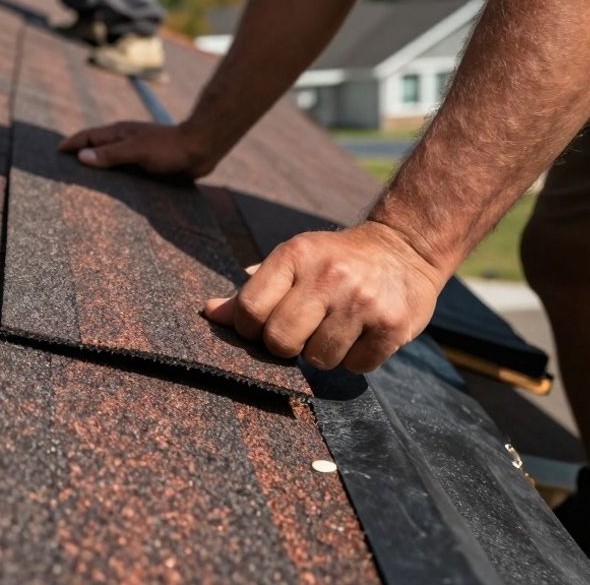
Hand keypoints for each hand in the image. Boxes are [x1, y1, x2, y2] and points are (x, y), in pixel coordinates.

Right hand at [58, 120, 217, 176]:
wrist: (201, 148)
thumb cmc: (169, 148)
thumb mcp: (137, 151)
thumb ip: (110, 154)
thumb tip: (81, 157)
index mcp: (119, 133)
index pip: (88, 136)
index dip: (72, 143)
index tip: (57, 151)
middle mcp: (125, 140)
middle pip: (96, 146)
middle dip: (80, 154)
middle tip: (64, 167)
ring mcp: (136, 151)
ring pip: (109, 158)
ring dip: (96, 166)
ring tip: (83, 180)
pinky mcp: (147, 163)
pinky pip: (124, 168)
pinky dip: (113, 175)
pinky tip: (112, 188)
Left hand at [203, 221, 445, 372]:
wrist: (405, 248)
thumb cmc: (333, 260)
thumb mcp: (292, 261)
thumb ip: (251, 290)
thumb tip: (210, 314)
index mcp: (295, 255)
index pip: (249, 309)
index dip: (248, 328)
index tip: (261, 326)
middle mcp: (329, 277)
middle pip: (280, 341)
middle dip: (283, 346)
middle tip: (298, 333)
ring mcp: (362, 302)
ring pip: (318, 360)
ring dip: (321, 354)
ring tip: (335, 328)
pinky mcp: (393, 325)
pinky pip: (356, 366)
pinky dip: (355, 359)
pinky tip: (362, 333)